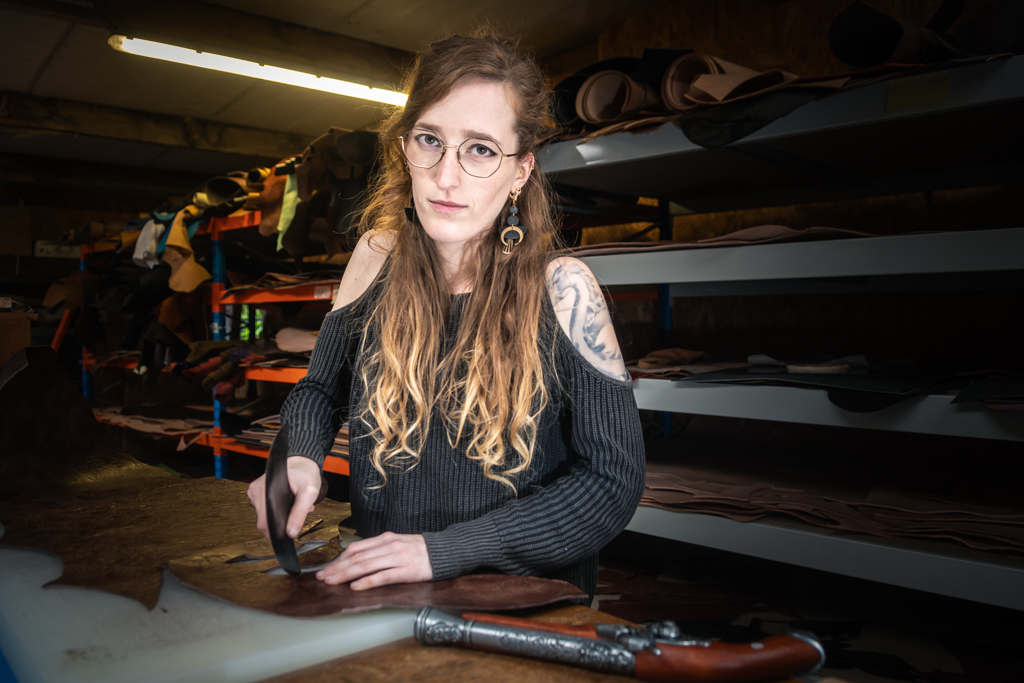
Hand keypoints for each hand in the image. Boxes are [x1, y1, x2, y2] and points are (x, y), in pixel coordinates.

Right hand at [247, 456, 322, 539]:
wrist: (302, 461)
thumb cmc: (305, 473)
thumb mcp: (309, 492)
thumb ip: (300, 513)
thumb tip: (291, 532)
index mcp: (267, 489)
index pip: (264, 522)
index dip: (275, 532)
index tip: (287, 533)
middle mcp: (257, 489)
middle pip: (264, 521)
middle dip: (281, 522)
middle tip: (296, 514)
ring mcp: (255, 491)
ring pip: (264, 516)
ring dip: (279, 516)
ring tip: (292, 506)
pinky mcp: (256, 492)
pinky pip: (264, 509)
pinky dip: (275, 510)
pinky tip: (286, 503)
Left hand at [316, 532, 432, 589]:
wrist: (445, 552)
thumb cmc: (420, 550)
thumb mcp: (398, 544)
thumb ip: (380, 549)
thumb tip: (358, 559)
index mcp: (386, 539)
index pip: (356, 548)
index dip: (339, 559)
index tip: (327, 569)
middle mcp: (389, 546)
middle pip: (357, 558)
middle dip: (337, 568)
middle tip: (323, 578)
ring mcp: (398, 558)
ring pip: (366, 566)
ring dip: (346, 574)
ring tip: (333, 582)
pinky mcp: (406, 571)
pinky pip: (383, 576)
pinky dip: (367, 582)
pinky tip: (356, 587)